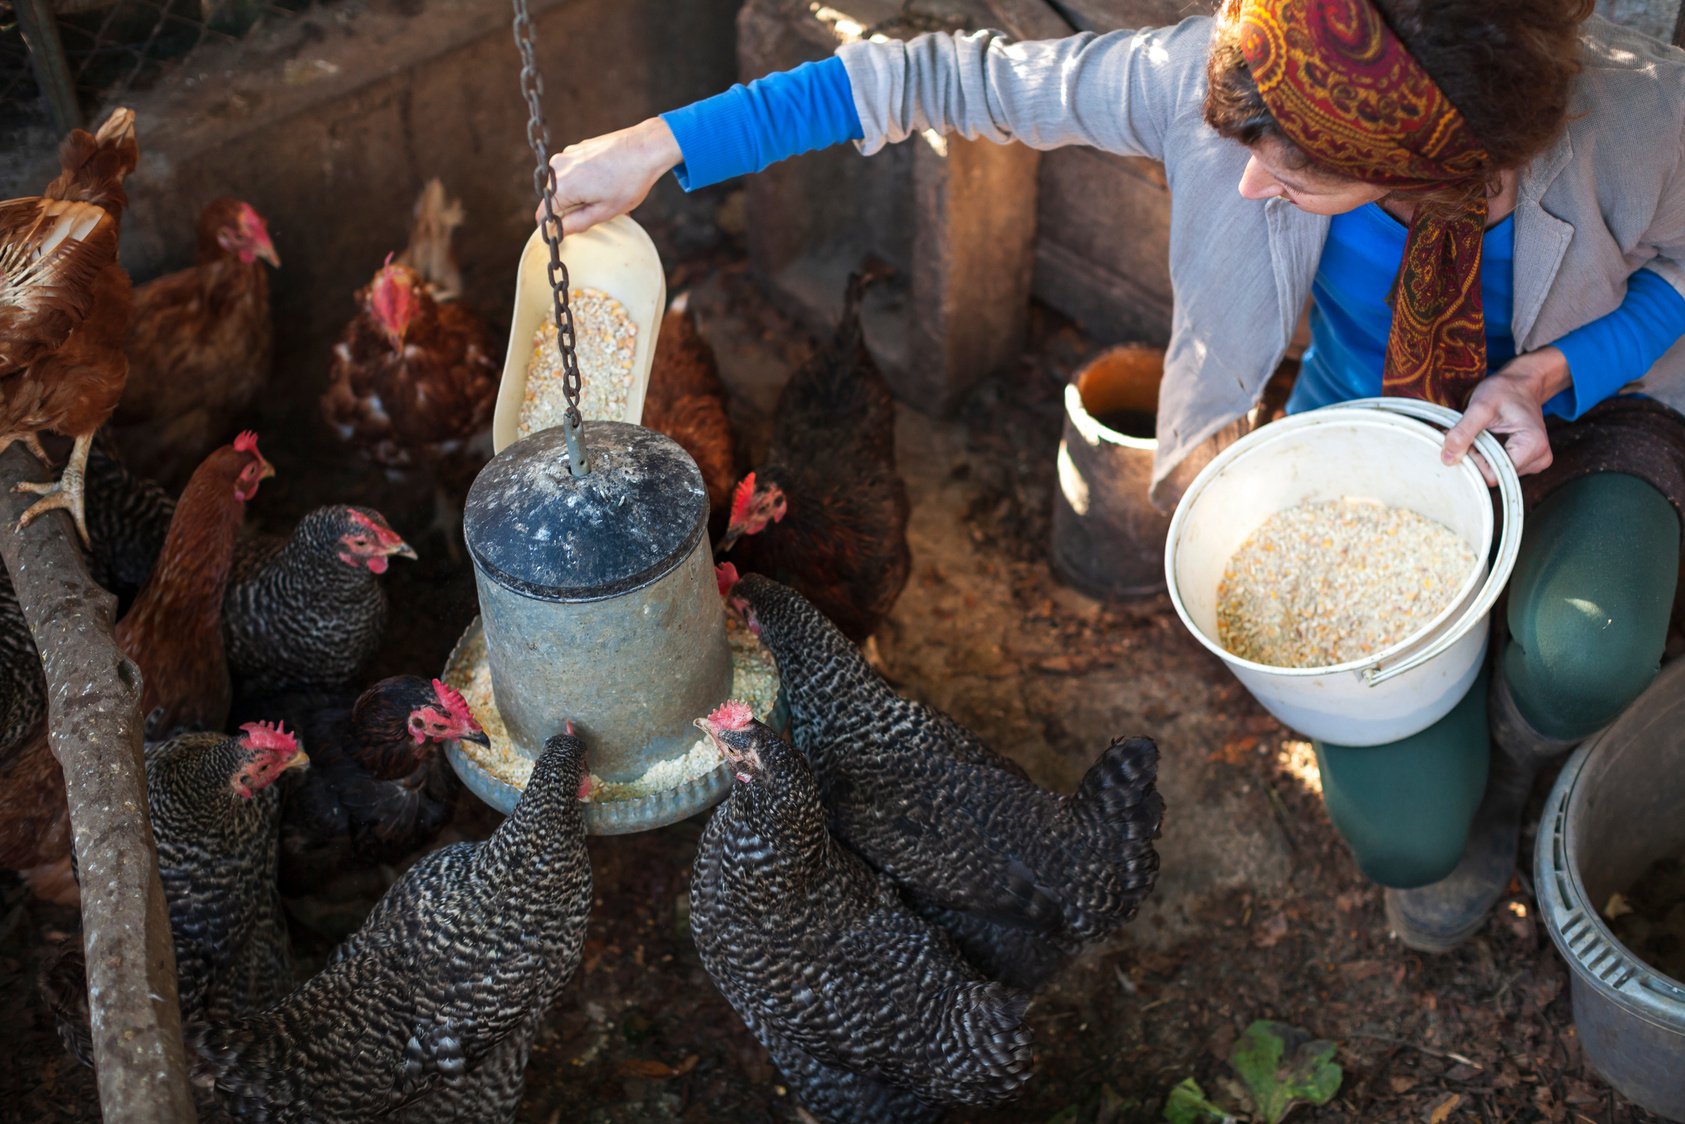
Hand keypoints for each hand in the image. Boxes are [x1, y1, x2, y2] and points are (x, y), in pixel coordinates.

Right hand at [532, 118, 682, 234]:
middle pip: (555, 198)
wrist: (646, 147)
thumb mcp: (604, 211)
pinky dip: (586, 180)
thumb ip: (576, 223)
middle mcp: (558, 168)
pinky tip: (608, 180)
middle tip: (600, 211)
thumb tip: (556, 232)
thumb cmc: (629, 181)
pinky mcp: (577, 148)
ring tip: (607, 194)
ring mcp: (567, 154)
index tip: (570, 232)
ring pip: (566, 185)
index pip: (544, 214)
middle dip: (573, 209)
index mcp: (561, 186)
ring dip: (581, 194)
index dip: (554, 227)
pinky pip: (575, 171)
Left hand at [1441, 346, 1571, 483]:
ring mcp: (1535, 462)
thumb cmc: (1505, 391)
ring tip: (1476, 435)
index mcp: (1533, 446)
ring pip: (1495, 473)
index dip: (1474, 461)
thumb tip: (1448, 459)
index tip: (1465, 440)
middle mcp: (1539, 458)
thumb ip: (1463, 432)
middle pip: (1495, 476)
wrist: (1520, 384)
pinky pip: (1499, 468)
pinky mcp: (1527, 461)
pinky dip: (1485, 456)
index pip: (1494, 474)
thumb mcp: (1480, 407)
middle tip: (1467, 436)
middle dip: (1475, 458)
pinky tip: (1483, 440)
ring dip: (1479, 457)